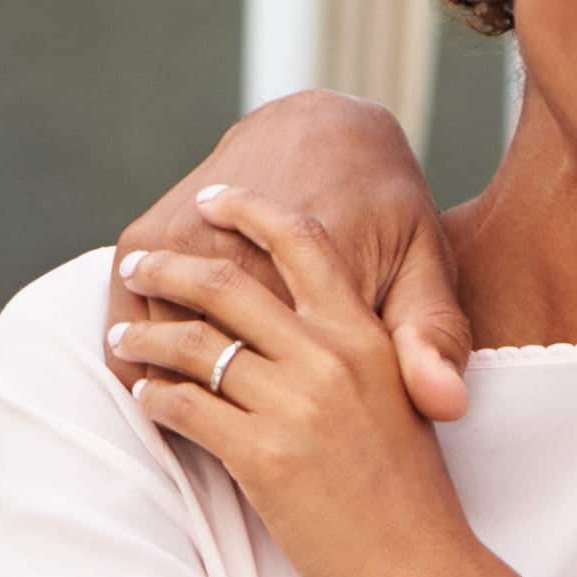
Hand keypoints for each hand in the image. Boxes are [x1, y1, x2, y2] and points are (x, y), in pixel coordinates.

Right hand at [107, 90, 473, 420]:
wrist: (324, 124)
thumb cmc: (384, 209)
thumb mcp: (424, 269)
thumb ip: (432, 338)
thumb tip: (444, 404)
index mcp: (300, 279)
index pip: (263, 386)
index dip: (270, 432)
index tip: (282, 453)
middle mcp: (231, 255)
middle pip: (203, 370)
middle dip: (209, 408)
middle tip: (229, 431)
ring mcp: (184, 238)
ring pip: (159, 342)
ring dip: (169, 377)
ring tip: (198, 399)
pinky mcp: (155, 225)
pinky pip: (132, 307)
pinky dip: (141, 337)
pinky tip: (167, 358)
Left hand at [113, 190, 483, 576]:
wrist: (424, 571)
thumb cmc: (412, 495)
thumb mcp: (402, 400)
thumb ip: (362, 349)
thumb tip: (310, 317)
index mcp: (368, 335)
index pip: (302, 242)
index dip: (249, 211)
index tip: (209, 200)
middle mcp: (331, 358)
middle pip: (227, 283)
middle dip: (168, 268)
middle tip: (135, 265)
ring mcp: (297, 405)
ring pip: (195, 344)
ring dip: (146, 335)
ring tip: (121, 338)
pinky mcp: (265, 457)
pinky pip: (186, 407)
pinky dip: (153, 397)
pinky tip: (142, 398)